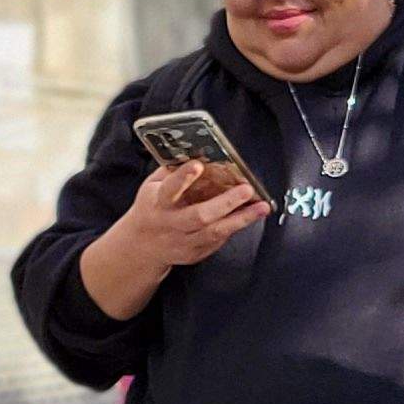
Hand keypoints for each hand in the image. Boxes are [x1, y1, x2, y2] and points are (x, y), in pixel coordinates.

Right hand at [109, 163, 269, 272]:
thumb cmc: (151, 209)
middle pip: (199, 216)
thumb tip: (194, 150)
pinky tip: (250, 216)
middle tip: (246, 190)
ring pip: (214, 232)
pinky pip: (218, 241)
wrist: (142, 247)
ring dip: (241, 219)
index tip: (198, 165)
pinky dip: (235, 227)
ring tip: (261, 207)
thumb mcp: (152, 186)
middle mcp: (171, 224)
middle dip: (225, 203)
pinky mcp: (194, 253)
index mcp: (158, 203)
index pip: (170, 189)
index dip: (183, 177)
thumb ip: (172, 170)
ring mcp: (183, 241)